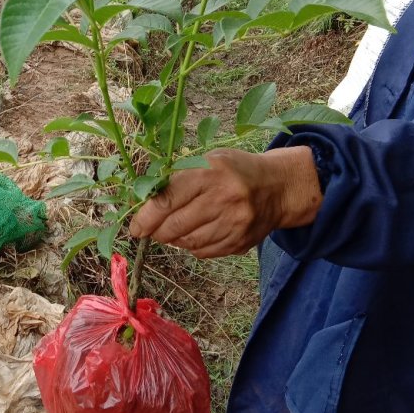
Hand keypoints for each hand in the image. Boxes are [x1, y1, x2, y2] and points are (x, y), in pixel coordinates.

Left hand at [128, 146, 322, 258]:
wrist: (278, 187)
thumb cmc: (234, 170)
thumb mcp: (207, 161)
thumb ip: (177, 180)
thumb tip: (144, 207)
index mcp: (210, 173)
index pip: (167, 200)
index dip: (145, 217)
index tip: (135, 227)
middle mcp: (224, 198)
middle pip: (175, 225)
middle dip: (156, 231)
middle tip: (150, 230)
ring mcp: (234, 223)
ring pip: (188, 242)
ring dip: (173, 240)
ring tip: (171, 231)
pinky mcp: (240, 241)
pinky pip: (204, 252)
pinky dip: (192, 246)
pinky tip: (193, 235)